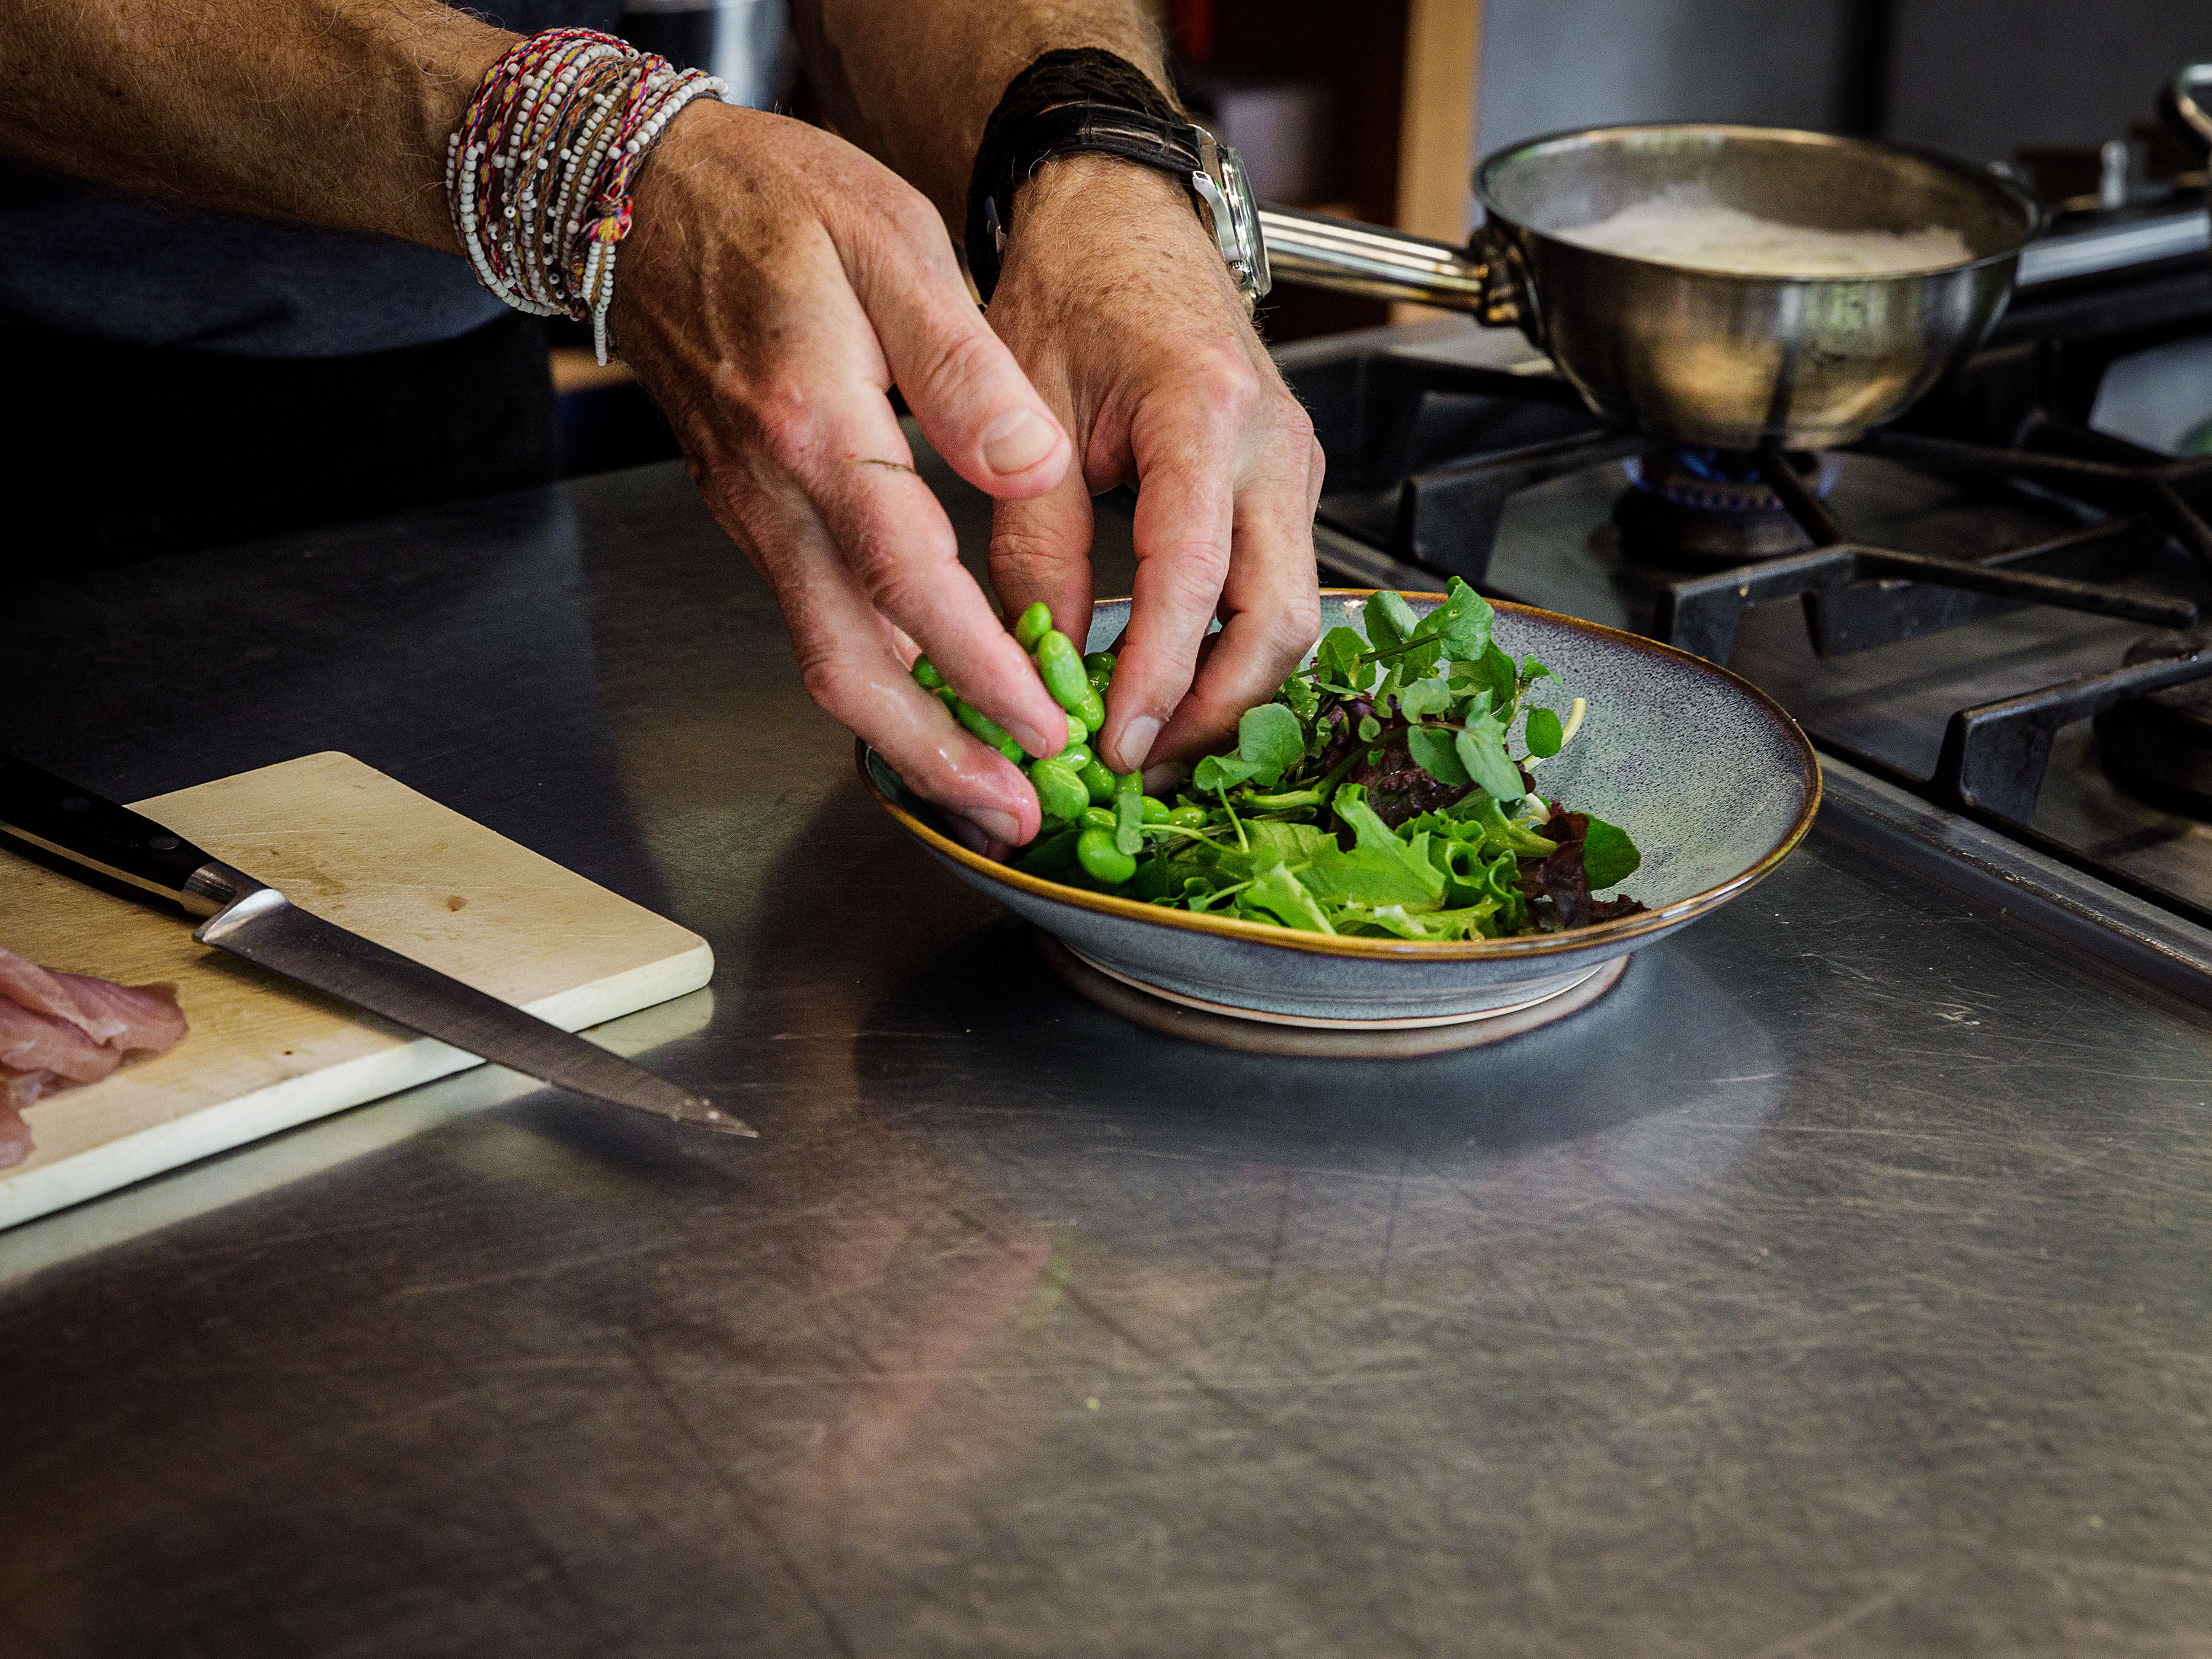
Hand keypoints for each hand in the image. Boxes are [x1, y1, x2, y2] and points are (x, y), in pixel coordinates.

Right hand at [611, 102, 1079, 845]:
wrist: (634, 199)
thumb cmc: (767, 201)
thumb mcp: (888, 238)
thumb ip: (961, 363)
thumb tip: (1028, 463)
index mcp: (816, 427)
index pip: (907, 579)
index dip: (981, 666)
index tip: (1047, 724)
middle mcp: (774, 495)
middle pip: (846, 667)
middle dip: (934, 755)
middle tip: (1013, 815)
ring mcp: (756, 517)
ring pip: (825, 660)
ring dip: (908, 737)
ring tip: (992, 787)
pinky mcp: (756, 519)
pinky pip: (816, 623)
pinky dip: (880, 683)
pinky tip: (939, 704)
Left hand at [980, 155, 1324, 778]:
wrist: (1124, 220)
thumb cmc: (1072, 292)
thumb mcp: (1026, 413)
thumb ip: (1032, 541)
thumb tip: (1035, 666)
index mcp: (1205, 415)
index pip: (1193, 581)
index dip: (1156, 679)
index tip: (1112, 744)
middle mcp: (1273, 448)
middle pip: (1277, 622)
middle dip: (1213, 714)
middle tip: (1139, 768)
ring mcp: (1293, 470)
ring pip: (1289, 619)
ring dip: (1228, 696)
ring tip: (1150, 744)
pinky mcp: (1287, 488)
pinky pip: (1277, 592)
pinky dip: (1232, 654)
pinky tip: (1174, 687)